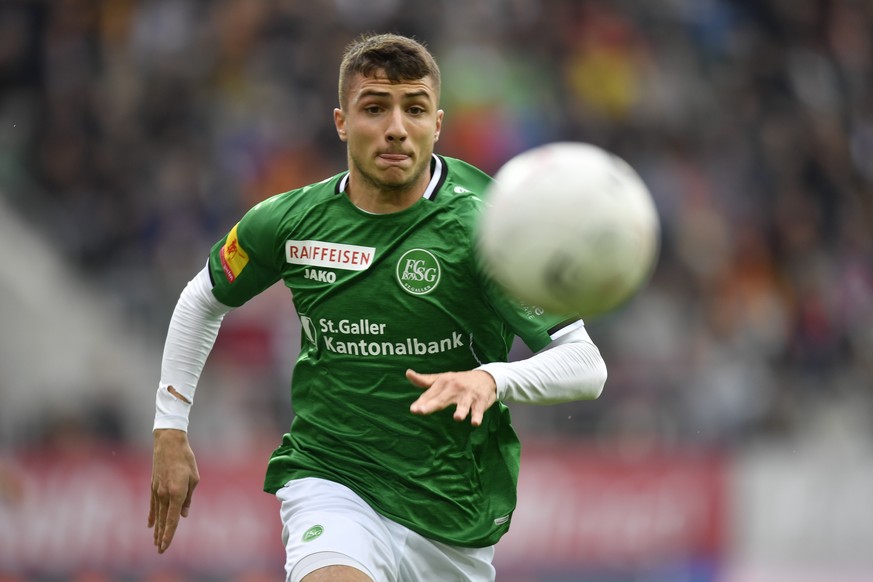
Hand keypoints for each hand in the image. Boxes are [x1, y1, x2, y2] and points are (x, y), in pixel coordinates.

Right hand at [148, 429, 198, 552]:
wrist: (168, 443)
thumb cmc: (185, 459)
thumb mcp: (194, 478)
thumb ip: (188, 498)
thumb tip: (183, 514)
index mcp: (176, 492)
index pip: (172, 519)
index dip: (169, 534)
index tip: (165, 545)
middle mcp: (164, 494)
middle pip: (163, 520)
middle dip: (161, 536)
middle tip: (160, 550)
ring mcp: (157, 490)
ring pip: (157, 514)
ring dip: (156, 529)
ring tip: (155, 542)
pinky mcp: (153, 486)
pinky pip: (152, 505)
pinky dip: (152, 516)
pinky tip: (149, 525)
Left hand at [407, 369, 496, 425]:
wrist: (486, 377)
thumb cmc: (459, 381)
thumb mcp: (442, 378)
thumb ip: (424, 380)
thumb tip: (407, 373)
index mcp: (443, 382)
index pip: (430, 394)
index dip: (421, 403)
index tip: (413, 410)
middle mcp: (455, 387)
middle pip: (442, 399)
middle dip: (432, 405)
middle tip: (421, 411)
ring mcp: (468, 394)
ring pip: (463, 405)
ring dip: (461, 411)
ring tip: (457, 418)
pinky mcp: (480, 401)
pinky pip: (478, 410)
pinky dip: (477, 416)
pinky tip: (475, 423)